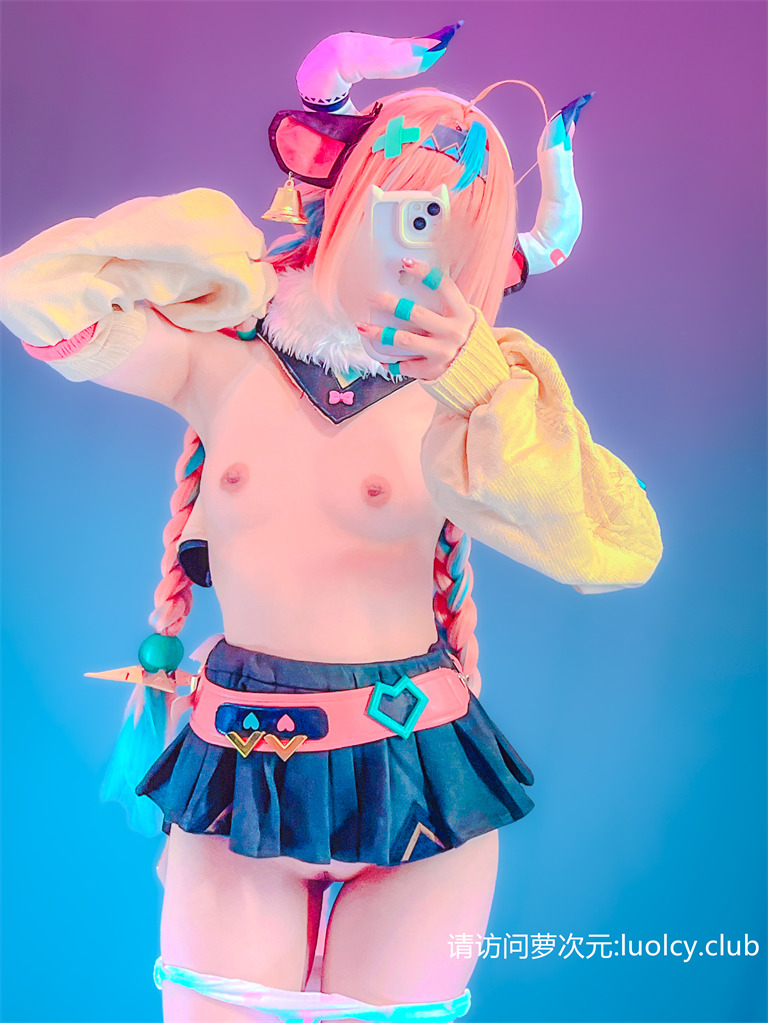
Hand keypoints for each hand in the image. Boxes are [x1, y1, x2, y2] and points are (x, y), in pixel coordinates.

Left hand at [356, 258, 475, 379]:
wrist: (477, 370)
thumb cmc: (462, 337)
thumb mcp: (460, 317)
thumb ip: (443, 303)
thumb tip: (409, 279)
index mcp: (462, 314)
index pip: (444, 287)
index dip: (425, 273)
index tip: (405, 263)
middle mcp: (453, 333)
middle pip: (417, 314)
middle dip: (391, 304)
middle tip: (372, 297)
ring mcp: (443, 353)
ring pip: (404, 340)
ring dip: (380, 333)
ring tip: (363, 327)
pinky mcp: (433, 370)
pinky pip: (406, 365)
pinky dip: (391, 362)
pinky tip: (382, 358)